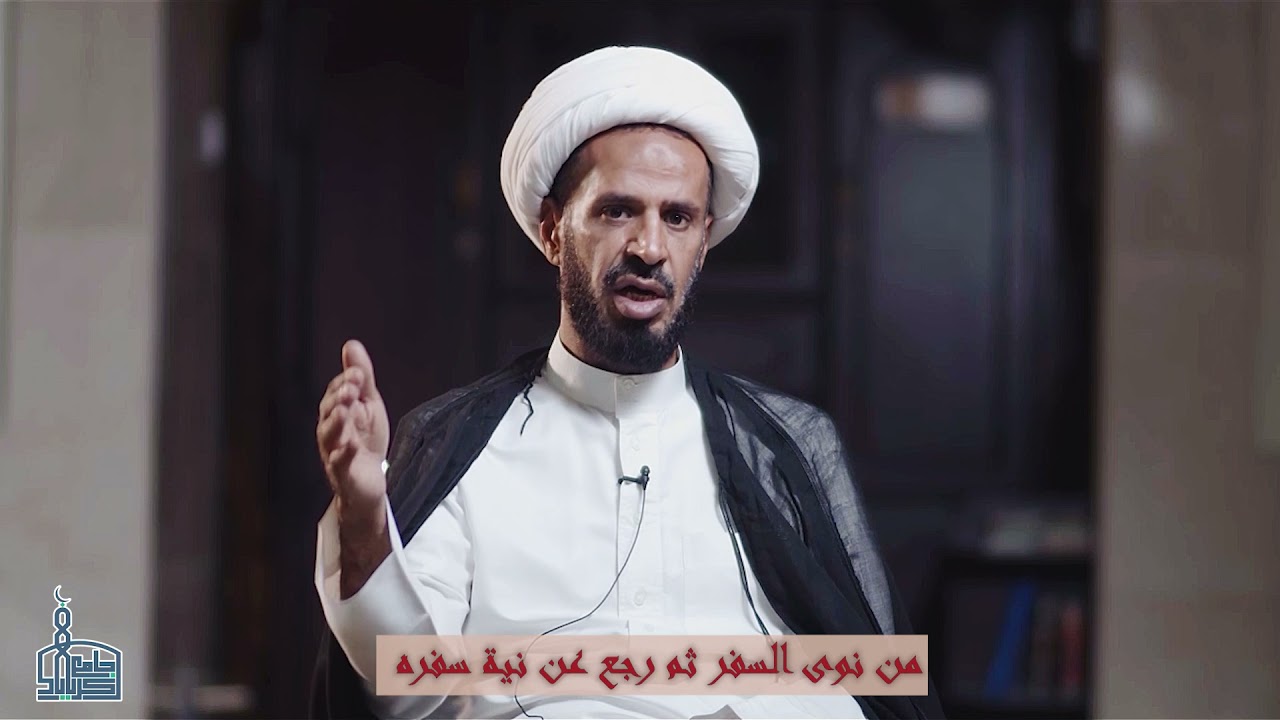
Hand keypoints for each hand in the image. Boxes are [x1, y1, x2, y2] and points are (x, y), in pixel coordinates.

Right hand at [316, 339, 390, 514]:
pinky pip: (340, 464)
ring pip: (330, 437)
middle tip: (350, 389)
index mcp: (336, 413)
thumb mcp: (368, 405)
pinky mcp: (344, 475)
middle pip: (329, 412)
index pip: (335, 394)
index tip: (358, 373)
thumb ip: (361, 378)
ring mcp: (335, 453)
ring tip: (344, 411)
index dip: (345, 383)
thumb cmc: (365, 441)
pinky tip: (352, 445)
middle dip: (339, 399)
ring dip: (336, 423)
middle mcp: (331, 432)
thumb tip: (351, 344)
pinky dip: (345, 454)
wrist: (368, 483)